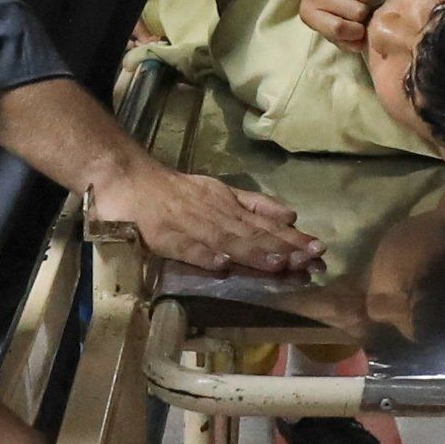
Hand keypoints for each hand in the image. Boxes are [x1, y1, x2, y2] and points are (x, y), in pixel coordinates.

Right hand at [87, 151, 317, 276]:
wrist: (127, 178)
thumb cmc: (174, 190)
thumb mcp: (220, 191)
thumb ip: (252, 204)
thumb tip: (291, 214)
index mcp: (227, 204)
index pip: (264, 223)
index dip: (291, 237)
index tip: (317, 250)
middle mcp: (214, 213)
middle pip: (252, 233)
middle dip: (283, 247)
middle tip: (311, 259)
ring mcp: (189, 224)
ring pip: (225, 240)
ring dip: (252, 253)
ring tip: (278, 264)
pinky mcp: (164, 236)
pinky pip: (185, 247)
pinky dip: (202, 256)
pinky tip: (220, 266)